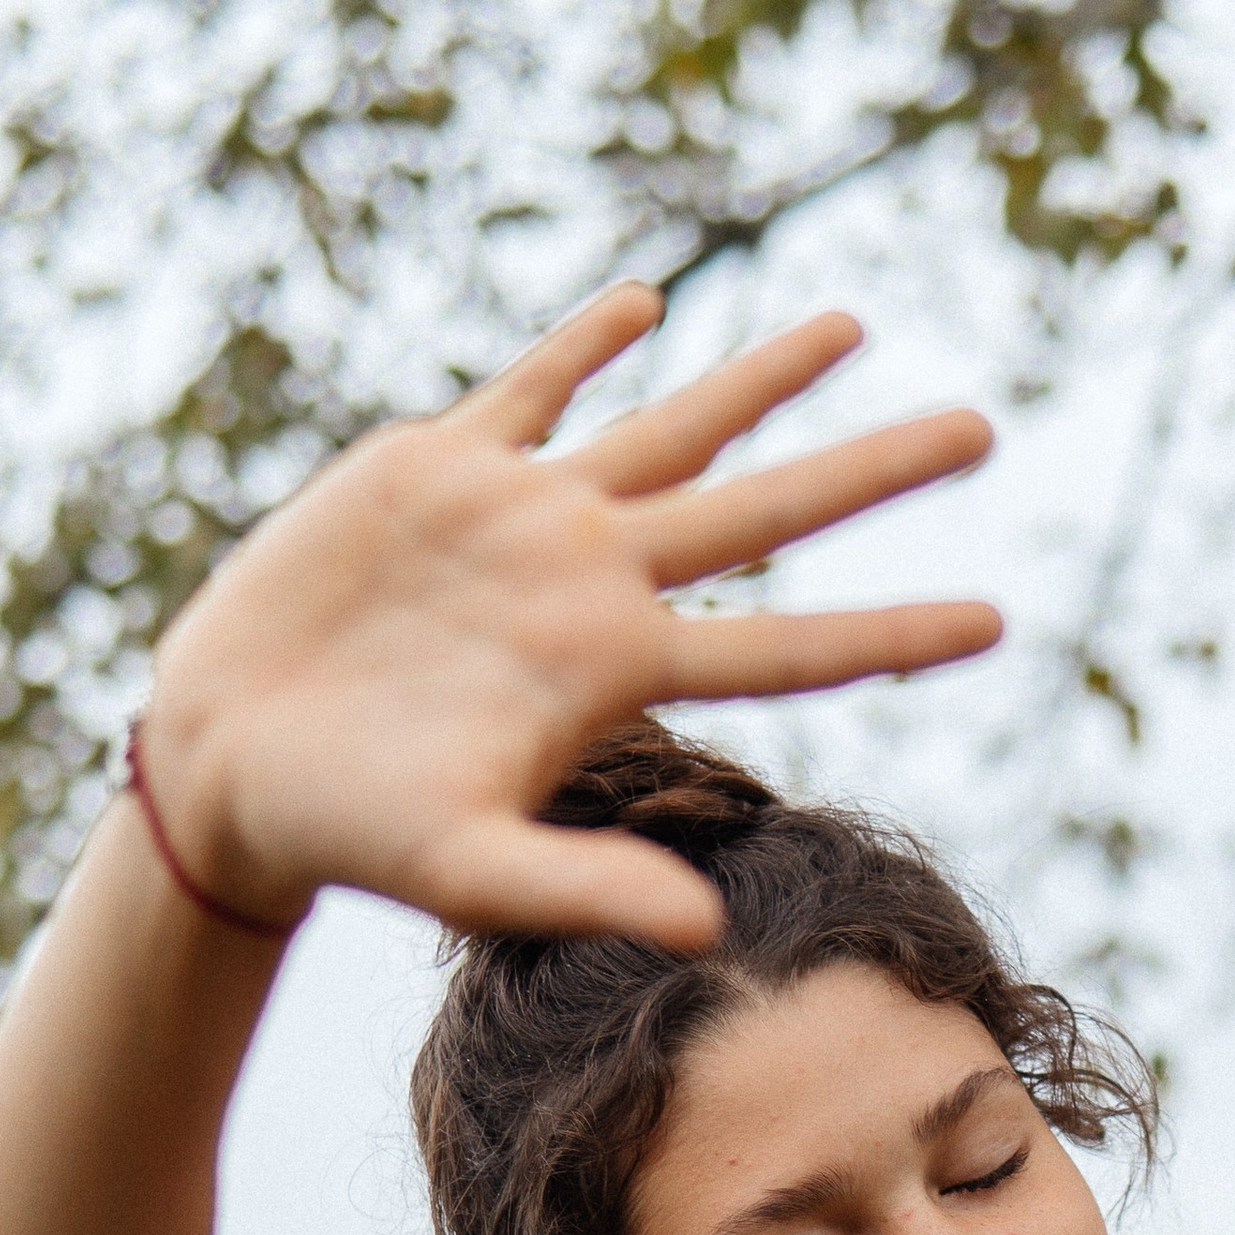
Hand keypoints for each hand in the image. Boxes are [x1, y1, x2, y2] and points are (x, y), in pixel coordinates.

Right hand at [139, 287, 998, 937]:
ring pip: (675, 428)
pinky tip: (649, 301)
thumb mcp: (473, 872)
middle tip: (985, 432)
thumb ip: (590, 887)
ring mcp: (525, 519)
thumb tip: (708, 934)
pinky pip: (532, 386)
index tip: (1000, 619)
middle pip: (768, 511)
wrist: (234, 766)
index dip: (894, 630)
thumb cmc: (356, 833)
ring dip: (762, 377)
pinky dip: (587, 341)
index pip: (791, 646)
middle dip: (875, 468)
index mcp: (618, 668)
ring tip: (854, 327)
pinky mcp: (438, 468)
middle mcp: (594, 582)